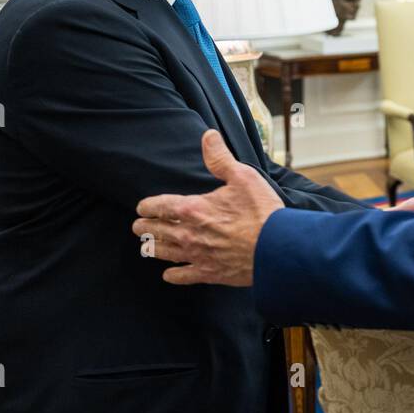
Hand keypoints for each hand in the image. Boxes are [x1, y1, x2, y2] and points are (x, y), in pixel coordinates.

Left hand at [133, 130, 281, 286]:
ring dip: (153, 249)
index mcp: (193, 209)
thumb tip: (208, 136)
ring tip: (145, 247)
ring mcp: (197, 255)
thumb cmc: (261, 211)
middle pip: (157, 231)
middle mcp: (189, 234)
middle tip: (138, 227)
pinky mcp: (209, 272)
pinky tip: (169, 274)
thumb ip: (220, 158)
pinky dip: (174, 275)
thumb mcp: (242, 177)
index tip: (141, 207)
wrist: (276, 248)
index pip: (159, 206)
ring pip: (165, 253)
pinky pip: (184, 275)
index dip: (147, 207)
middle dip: (145, 228)